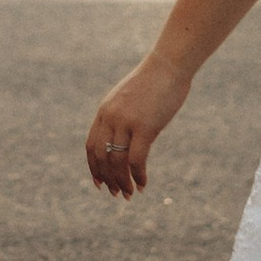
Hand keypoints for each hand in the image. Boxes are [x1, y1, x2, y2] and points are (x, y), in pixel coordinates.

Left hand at [86, 52, 191, 198]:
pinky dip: (138, 176)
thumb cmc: (153, 82)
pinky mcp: (145, 127)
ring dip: (122, 182)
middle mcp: (111, 117)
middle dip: (108, 179)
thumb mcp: (130, 100)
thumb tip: (123, 139)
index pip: (91, 146)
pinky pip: (136, 159)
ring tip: (129, 194)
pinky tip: (143, 184)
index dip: (94, 168)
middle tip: (116, 194)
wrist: (168, 66)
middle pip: (102, 157)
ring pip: (117, 162)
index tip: (99, 183)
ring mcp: (126, 122)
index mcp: (105, 111)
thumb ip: (122, 117)